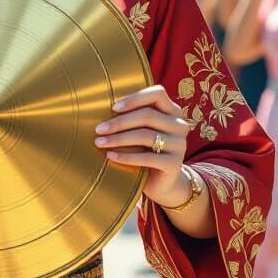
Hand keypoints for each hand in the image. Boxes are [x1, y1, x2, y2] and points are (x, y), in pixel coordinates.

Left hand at [95, 85, 188, 203]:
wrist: (161, 182)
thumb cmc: (144, 150)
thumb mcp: (140, 130)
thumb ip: (131, 117)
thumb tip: (100, 106)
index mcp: (172, 111)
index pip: (158, 94)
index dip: (135, 98)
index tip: (113, 107)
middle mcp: (179, 125)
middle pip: (148, 116)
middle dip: (120, 122)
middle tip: (98, 129)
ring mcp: (179, 145)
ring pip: (146, 136)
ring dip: (119, 139)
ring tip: (100, 142)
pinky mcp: (174, 164)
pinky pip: (147, 158)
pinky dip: (126, 156)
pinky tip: (110, 156)